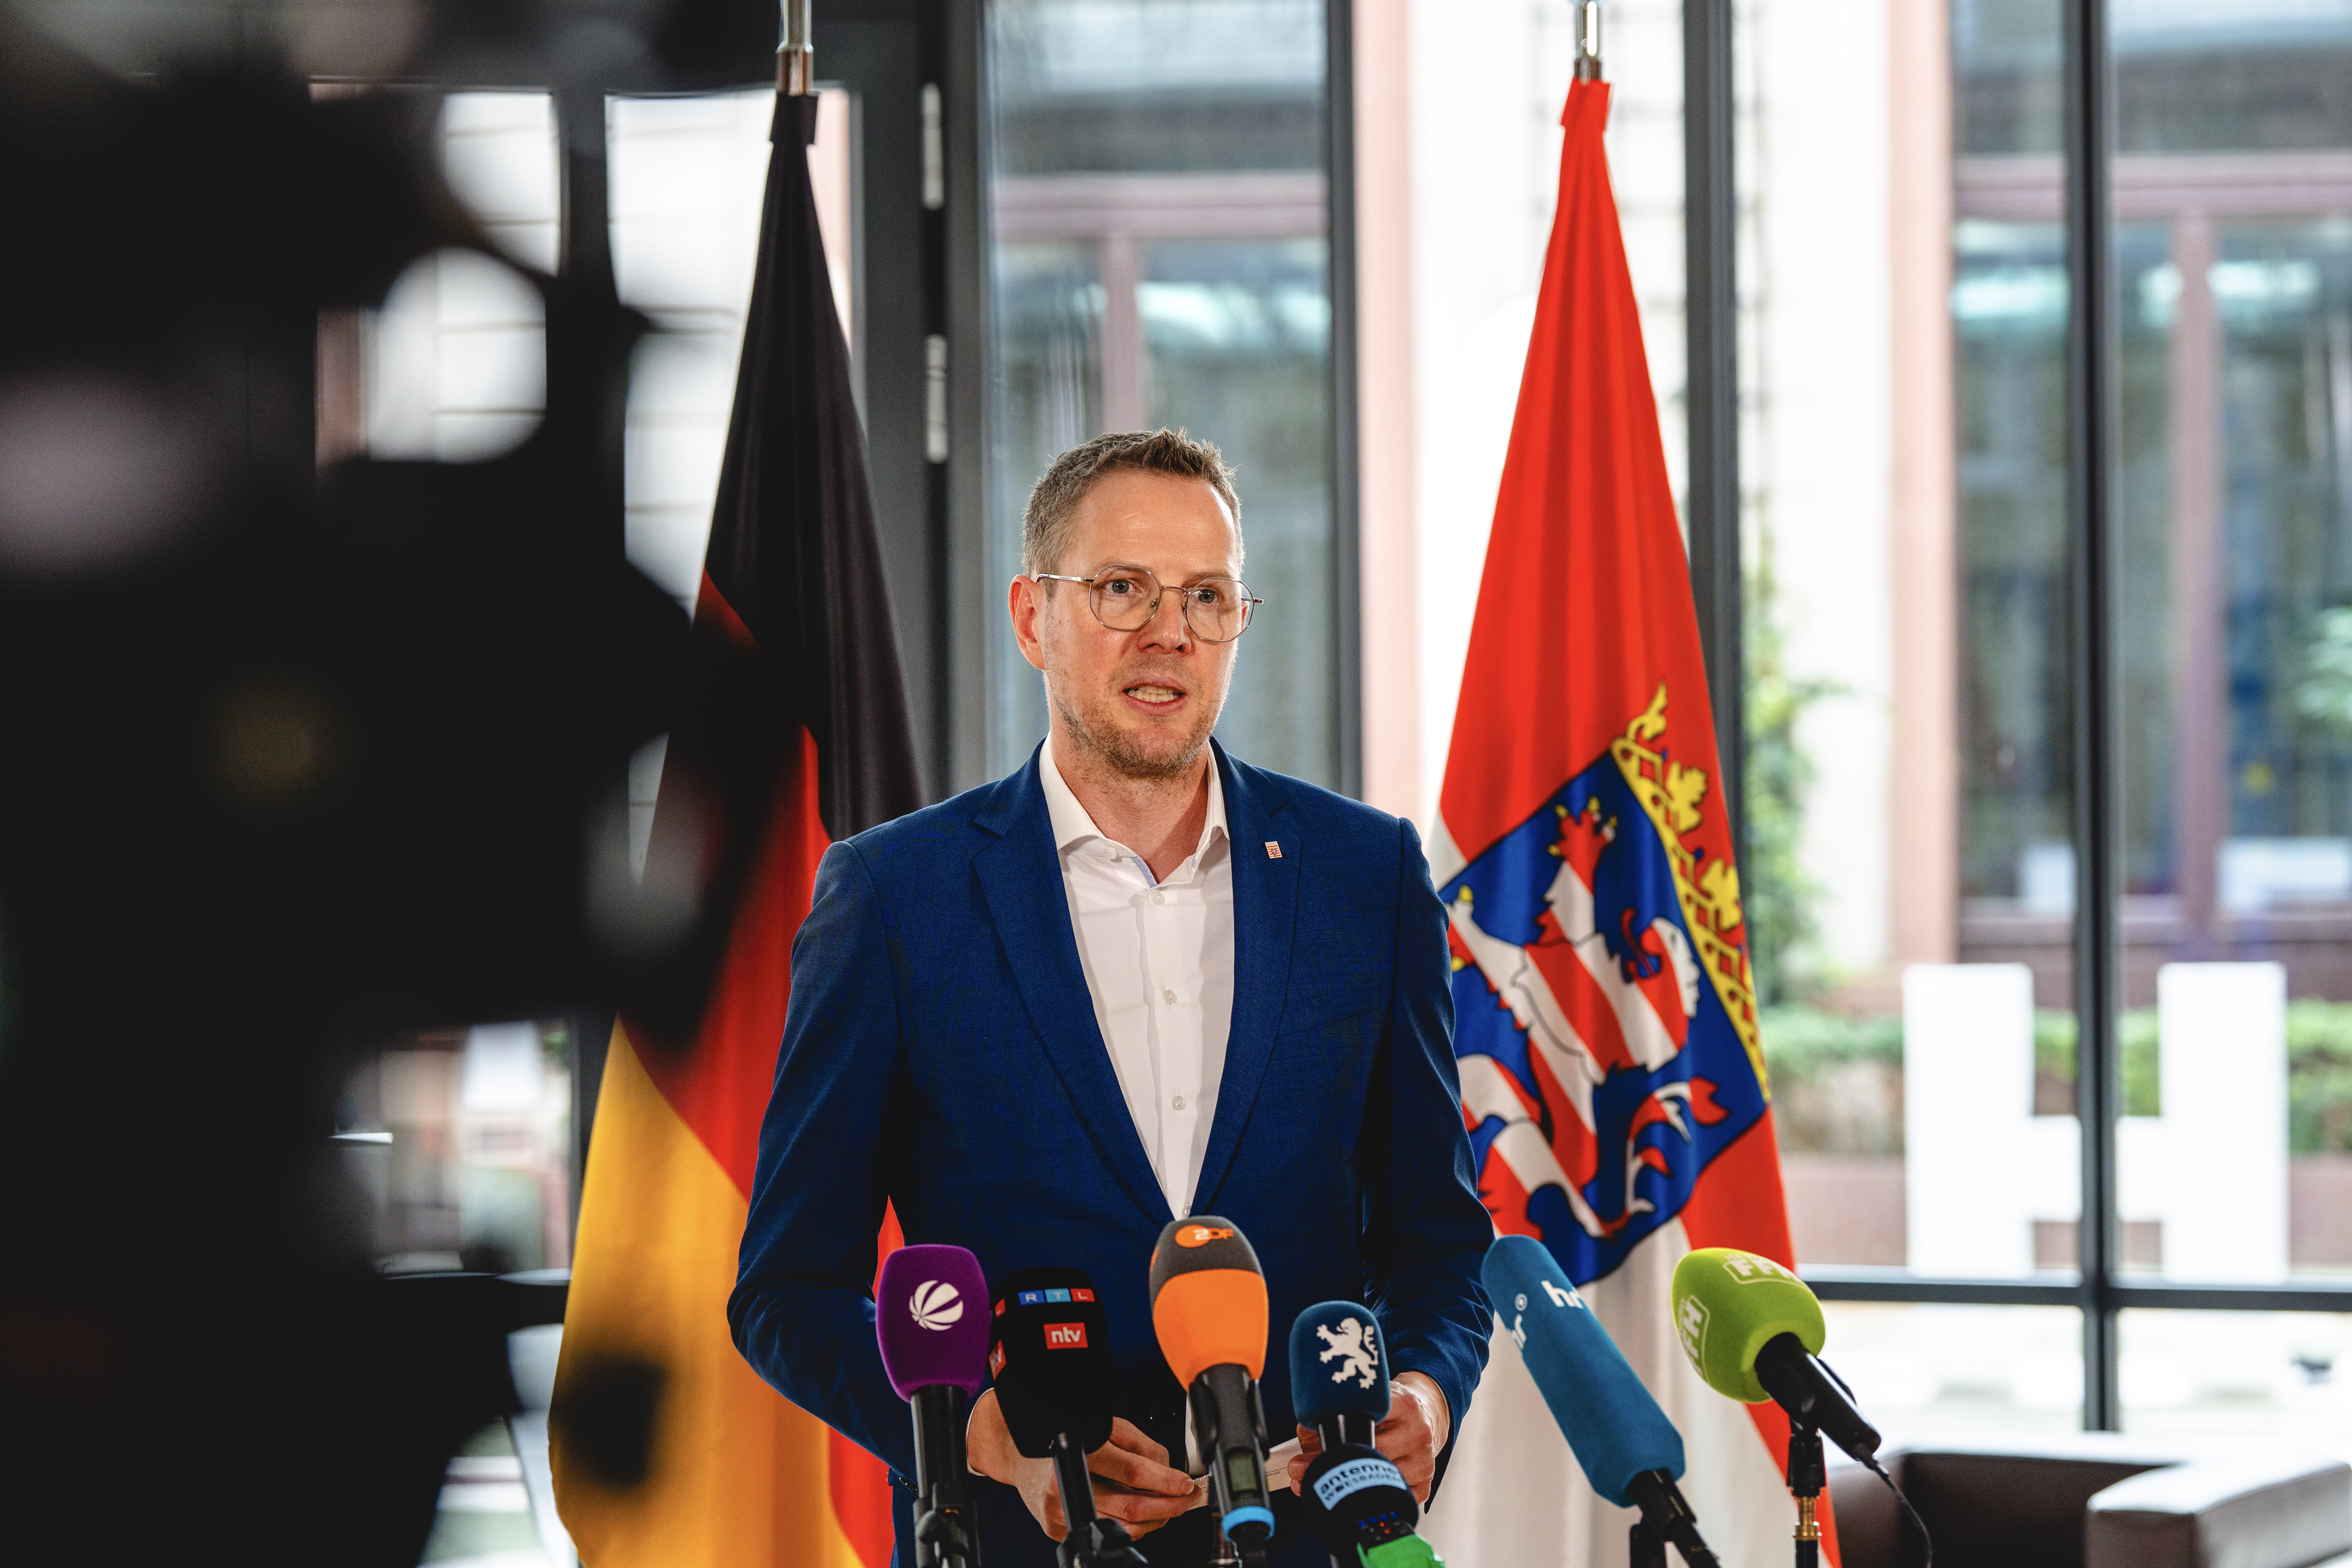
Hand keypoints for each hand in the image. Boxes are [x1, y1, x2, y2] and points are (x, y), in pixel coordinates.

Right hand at [966, 1390, 1199, 1540]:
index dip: (1166, 1481)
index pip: (1132, 1473)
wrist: (1015, 1452)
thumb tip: (1170, 1471)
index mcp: (1079, 1451)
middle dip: (1168, 1507)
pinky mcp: (1057, 1530)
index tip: (1186, 1484)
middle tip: (1188, 1499)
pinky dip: (1131, 1527)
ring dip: (1155, 1520)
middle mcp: (1066, 1485)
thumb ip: (1140, 1446)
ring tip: (1170, 1505)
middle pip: (1131, 1508)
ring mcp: (1060, 1512)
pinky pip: (1106, 1534)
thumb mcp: (1106, 1426)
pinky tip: (1142, 1513)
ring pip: (1122, 1528)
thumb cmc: (1061, 1433)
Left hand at [1285, 1370, 1450, 1503]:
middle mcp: (1418, 1433)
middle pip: (1370, 1454)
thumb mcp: (1369, 1398)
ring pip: (1377, 1480)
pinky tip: (1350, 1493)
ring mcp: (1423, 1462)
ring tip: (1318, 1482)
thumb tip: (1305, 1433)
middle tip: (1299, 1470)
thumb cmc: (1392, 1409)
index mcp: (1404, 1404)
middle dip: (1331, 1464)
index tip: (1307, 1444)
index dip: (1335, 1435)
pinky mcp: (1424, 1486)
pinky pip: (1390, 1499)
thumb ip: (1337, 1410)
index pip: (1368, 1420)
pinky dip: (1367, 1499)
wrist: (1426, 1416)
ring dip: (1345, 1484)